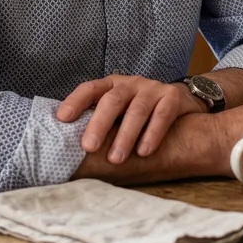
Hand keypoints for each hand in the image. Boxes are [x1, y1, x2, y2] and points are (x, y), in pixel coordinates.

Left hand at [57, 75, 202, 163]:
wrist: (179, 101)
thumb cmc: (138, 112)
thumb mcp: (118, 112)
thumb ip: (98, 121)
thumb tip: (67, 148)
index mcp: (111, 85)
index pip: (90, 89)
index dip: (76, 101)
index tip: (62, 119)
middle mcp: (130, 84)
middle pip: (112, 100)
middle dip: (99, 124)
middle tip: (89, 147)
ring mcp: (152, 88)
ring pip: (137, 110)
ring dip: (125, 135)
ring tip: (117, 158)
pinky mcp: (172, 97)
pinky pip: (162, 114)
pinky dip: (152, 133)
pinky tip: (144, 151)